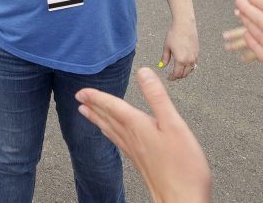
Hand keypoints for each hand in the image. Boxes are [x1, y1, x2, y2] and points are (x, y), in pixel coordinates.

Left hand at [76, 68, 211, 202]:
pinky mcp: (141, 163)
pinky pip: (119, 142)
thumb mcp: (174, 124)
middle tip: (79, 98)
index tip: (82, 91)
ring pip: (111, 131)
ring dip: (98, 120)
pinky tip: (112, 136)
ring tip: (87, 113)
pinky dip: (110, 134)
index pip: (112, 106)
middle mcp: (132, 139)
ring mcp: (135, 152)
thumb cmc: (183, 167)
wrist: (182, 200)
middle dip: (93, 106)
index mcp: (138, 126)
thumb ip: (157, 97)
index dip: (96, 96)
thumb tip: (144, 72)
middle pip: (108, 118)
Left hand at [160, 19, 198, 80]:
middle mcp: (189, 60)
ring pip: (190, 70)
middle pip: (184, 74)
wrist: (185, 25)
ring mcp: (194, 57)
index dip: (172, 78)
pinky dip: (189, 67)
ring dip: (184, 72)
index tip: (168, 78)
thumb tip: (162, 66)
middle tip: (172, 75)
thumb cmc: (174, 35)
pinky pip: (194, 64)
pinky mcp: (197, 53)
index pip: (177, 74)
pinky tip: (184, 64)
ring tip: (178, 70)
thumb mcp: (166, 47)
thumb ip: (165, 58)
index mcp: (180, 60)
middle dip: (178, 76)